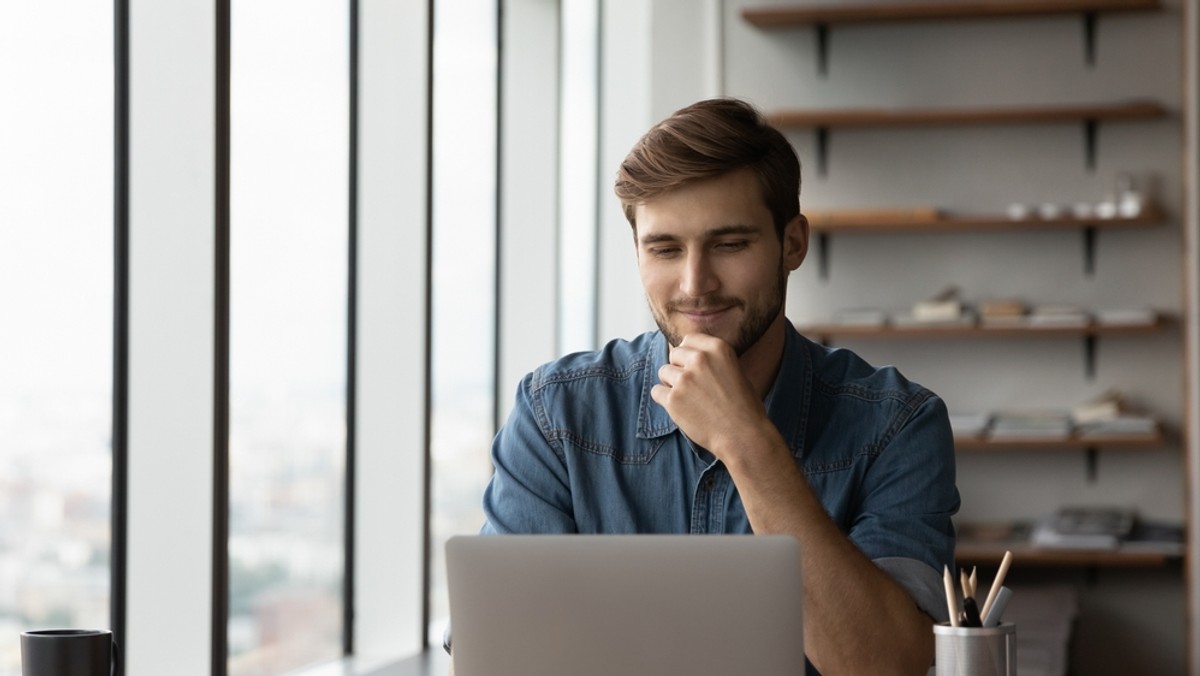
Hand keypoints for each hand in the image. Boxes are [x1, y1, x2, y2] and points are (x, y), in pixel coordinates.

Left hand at [651, 333, 768, 456]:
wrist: (743, 435)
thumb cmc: (743, 406)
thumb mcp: (735, 371)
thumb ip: (713, 359)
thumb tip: (689, 354)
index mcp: (718, 348)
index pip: (689, 339)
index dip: (690, 354)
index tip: (695, 367)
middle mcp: (700, 359)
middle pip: (674, 354)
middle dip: (680, 368)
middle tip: (694, 387)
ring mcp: (684, 379)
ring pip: (663, 372)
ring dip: (672, 384)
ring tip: (690, 399)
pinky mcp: (673, 399)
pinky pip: (656, 392)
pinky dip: (665, 400)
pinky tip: (681, 409)